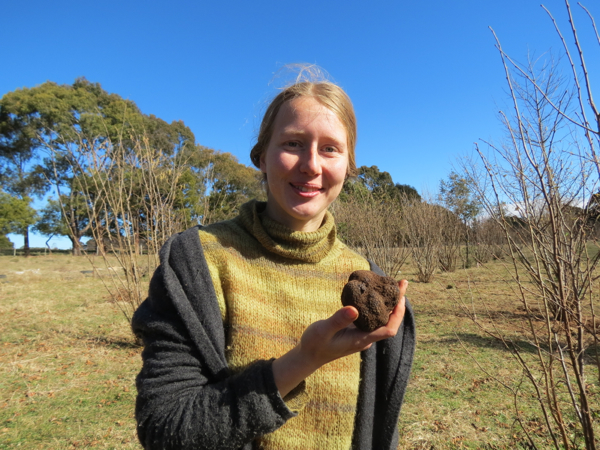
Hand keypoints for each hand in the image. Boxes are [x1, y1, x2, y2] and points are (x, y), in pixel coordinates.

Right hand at [272, 279, 407, 396]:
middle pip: (389, 321)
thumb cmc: (315, 345)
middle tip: (401, 282)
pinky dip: (376, 305)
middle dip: (397, 303)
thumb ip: (338, 320)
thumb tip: (354, 309)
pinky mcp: (355, 331)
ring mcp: (361, 334)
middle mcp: (365, 337)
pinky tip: (373, 294)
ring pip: (381, 318)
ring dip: (388, 303)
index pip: (389, 329)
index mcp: (362, 339)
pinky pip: (371, 317)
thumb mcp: (323, 330)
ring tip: (391, 284)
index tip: (401, 297)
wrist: (308, 356)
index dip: (398, 314)